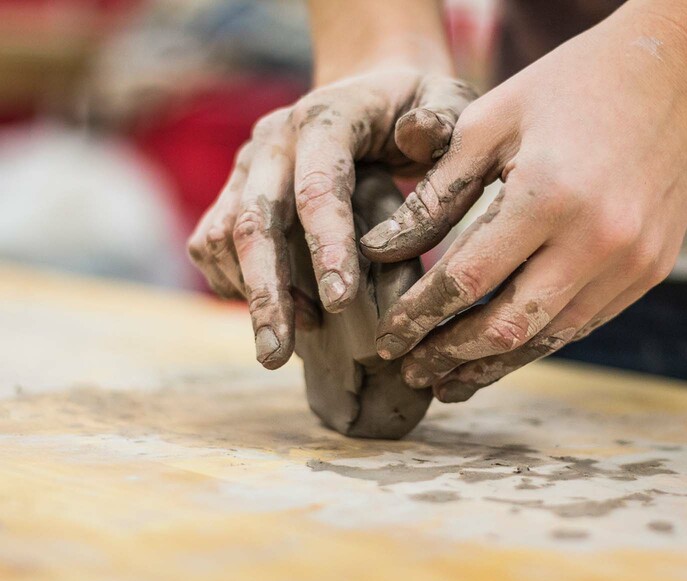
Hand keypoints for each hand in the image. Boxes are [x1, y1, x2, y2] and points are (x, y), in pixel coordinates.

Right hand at [187, 68, 475, 368]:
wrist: (367, 91)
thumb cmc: (414, 106)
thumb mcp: (445, 99)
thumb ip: (442, 119)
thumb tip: (416, 137)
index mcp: (326, 119)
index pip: (319, 186)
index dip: (327, 246)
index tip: (341, 304)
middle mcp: (273, 141)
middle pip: (254, 220)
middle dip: (266, 292)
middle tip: (276, 356)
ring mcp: (247, 166)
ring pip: (222, 236)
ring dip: (249, 294)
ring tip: (285, 343)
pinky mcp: (233, 191)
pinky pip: (212, 243)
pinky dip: (233, 283)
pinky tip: (272, 311)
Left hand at [361, 15, 686, 401]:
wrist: (676, 76)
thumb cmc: (568, 89)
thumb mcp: (489, 122)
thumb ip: (435, 193)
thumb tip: (380, 250)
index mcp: (548, 195)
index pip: (466, 279)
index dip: (418, 316)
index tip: (385, 339)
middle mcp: (597, 240)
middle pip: (506, 325)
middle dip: (449, 355)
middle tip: (409, 371)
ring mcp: (632, 262)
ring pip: (548, 338)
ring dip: (492, 365)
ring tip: (448, 382)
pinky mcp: (651, 270)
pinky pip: (583, 323)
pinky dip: (536, 341)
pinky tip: (502, 351)